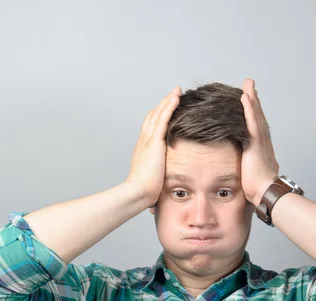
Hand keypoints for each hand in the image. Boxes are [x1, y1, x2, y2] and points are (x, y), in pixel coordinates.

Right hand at [125, 86, 181, 206]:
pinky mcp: (154, 142)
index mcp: (143, 151)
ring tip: (177, 91)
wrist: (138, 193)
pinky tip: (176, 98)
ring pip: (157, 114)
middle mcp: (144, 142)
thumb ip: (159, 178)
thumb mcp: (154, 181)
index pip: (151, 129)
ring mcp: (148, 141)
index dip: (158, 117)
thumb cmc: (145, 192)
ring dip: (167, 101)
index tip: (166, 110)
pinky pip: (163, 119)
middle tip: (173, 94)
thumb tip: (164, 186)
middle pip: (153, 117)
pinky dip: (169, 106)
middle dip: (163, 105)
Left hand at [240, 79, 279, 205]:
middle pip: (257, 116)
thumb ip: (246, 167)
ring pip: (256, 116)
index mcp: (261, 148)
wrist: (266, 192)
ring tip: (248, 85)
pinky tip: (245, 98)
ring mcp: (261, 141)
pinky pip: (252, 122)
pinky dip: (249, 109)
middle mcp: (263, 141)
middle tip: (249, 85)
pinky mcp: (256, 143)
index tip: (248, 100)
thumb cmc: (258, 188)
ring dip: (252, 99)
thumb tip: (241, 169)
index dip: (253, 112)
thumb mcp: (250, 174)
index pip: (256, 125)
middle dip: (253, 100)